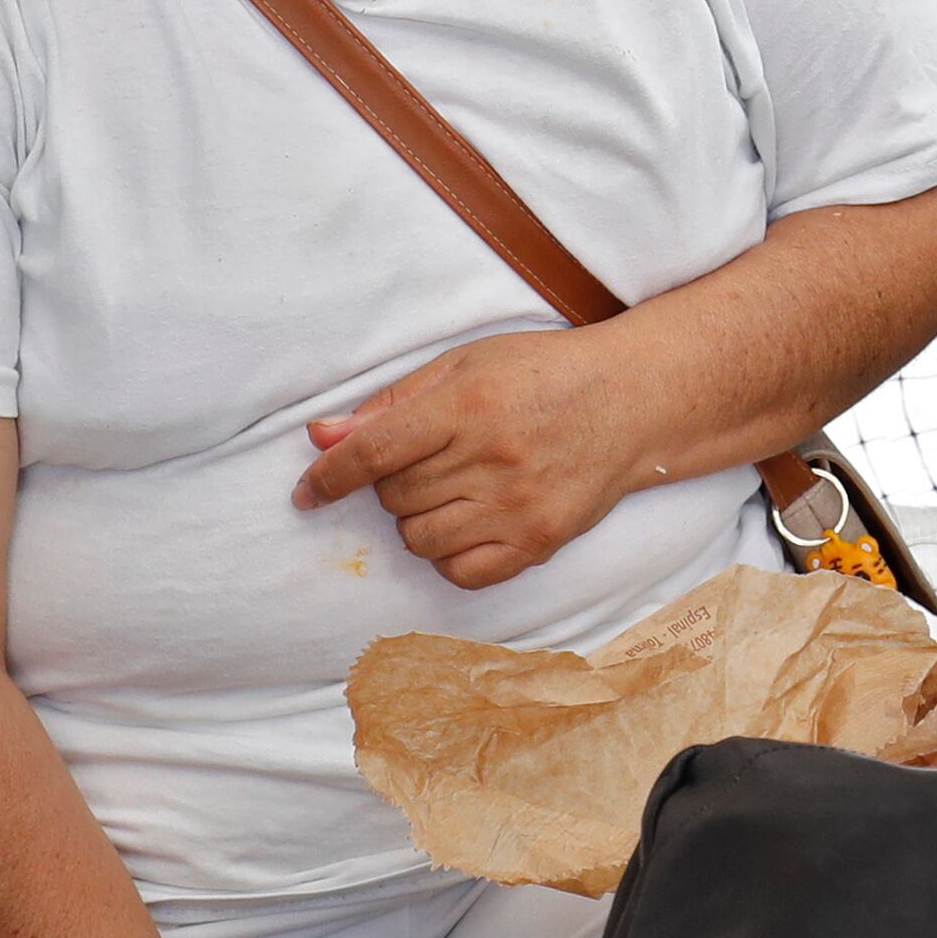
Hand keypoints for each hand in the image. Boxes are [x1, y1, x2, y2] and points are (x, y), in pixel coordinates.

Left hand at [295, 325, 667, 592]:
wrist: (630, 401)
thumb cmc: (541, 374)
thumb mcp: (465, 365)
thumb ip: (391, 404)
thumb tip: (321, 437)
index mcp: (468, 405)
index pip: (374, 453)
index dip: (329, 476)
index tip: (307, 492)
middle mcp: (492, 459)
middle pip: (395, 497)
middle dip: (394, 483)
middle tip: (432, 458)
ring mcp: (517, 506)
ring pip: (419, 539)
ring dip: (419, 518)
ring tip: (454, 487)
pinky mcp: (538, 542)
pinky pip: (460, 572)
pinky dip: (450, 553)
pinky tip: (470, 521)